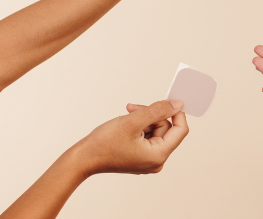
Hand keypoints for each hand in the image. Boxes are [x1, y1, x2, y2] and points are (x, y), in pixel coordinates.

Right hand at [71, 99, 188, 175]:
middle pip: (166, 129)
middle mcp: (156, 161)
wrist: (82, 158)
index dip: (176, 113)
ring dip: (144, 119)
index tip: (169, 100)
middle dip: (152, 115)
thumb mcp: (133, 121)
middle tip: (133, 109)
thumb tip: (178, 104)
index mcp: (158, 156)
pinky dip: (139, 127)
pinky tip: (126, 124)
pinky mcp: (139, 157)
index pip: (180, 130)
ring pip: (155, 131)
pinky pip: (147, 137)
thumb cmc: (104, 144)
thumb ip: (158, 111)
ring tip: (126, 116)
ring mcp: (147, 160)